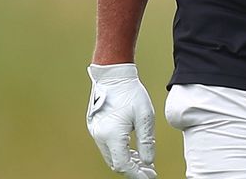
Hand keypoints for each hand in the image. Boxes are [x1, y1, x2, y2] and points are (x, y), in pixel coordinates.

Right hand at [87, 63, 155, 178]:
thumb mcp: (145, 118)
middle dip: (133, 169)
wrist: (113, 75)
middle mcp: (100, 135)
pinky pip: (106, 146)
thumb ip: (147, 143)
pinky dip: (119, 151)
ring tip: (142, 161)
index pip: (124, 165)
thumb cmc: (130, 93)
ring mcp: (95, 131)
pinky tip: (131, 150)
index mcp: (112, 135)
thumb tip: (148, 162)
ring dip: (126, 161)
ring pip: (110, 156)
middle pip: (116, 163)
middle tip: (149, 170)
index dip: (137, 174)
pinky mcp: (95, 126)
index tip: (150, 176)